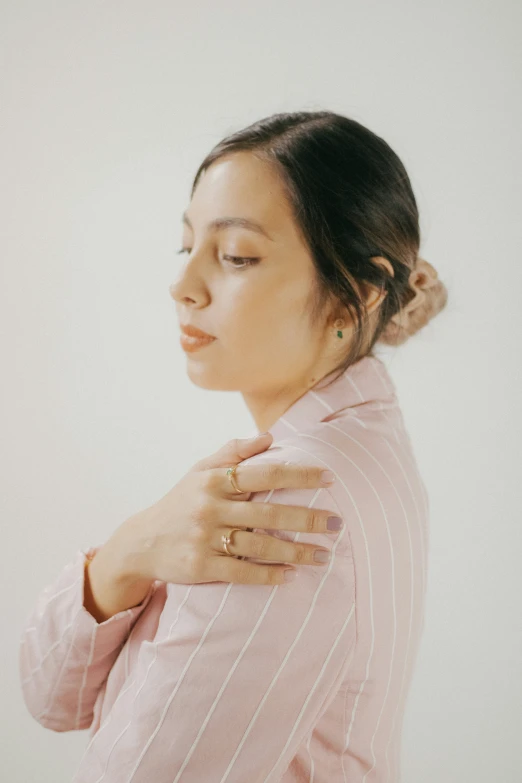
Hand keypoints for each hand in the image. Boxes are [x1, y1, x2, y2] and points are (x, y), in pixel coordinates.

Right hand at [114, 432, 341, 587]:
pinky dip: (269, 575)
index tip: (329, 479)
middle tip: (337, 523)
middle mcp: (211, 507)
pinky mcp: (201, 567)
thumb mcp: (200, 470)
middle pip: (269, 513)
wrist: (142, 542)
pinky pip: (242, 572)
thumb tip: (270, 437)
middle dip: (308, 519)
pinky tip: (291, 576)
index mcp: (215, 480)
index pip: (265, 474)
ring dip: (297, 552)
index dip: (299, 476)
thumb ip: (234, 453)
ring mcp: (205, 539)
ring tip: (324, 555)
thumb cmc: (180, 502)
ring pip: (261, 546)